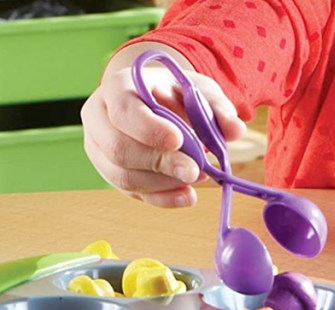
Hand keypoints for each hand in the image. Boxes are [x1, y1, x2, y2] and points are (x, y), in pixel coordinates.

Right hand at [81, 63, 246, 206]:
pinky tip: (187, 195)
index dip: (150, 129)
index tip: (179, 140)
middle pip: (119, 148)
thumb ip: (217, 107)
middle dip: (161, 163)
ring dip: (163, 183)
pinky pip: (132, 192)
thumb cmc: (175, 92)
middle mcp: (99, 117)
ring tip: (197, 177)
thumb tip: (236, 130)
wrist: (155, 98)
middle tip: (196, 171)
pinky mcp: (110, 172)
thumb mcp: (199, 90)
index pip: (123, 110)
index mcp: (117, 87)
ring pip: (122, 176)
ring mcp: (99, 148)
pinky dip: (162, 198)